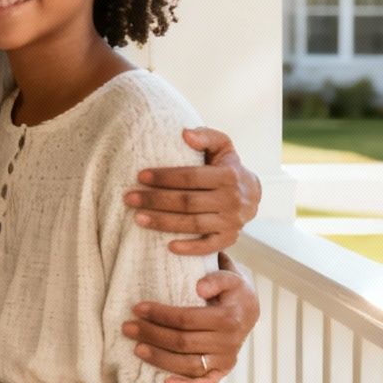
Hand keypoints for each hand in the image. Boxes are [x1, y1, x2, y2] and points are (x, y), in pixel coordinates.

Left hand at [122, 267, 259, 382]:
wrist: (248, 310)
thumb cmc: (231, 291)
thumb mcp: (230, 277)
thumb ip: (217, 278)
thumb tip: (199, 288)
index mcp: (228, 318)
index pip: (186, 319)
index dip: (160, 315)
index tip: (137, 308)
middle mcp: (228, 342)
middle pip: (182, 342)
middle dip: (152, 335)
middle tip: (127, 327)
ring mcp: (225, 360)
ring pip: (188, 365)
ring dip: (160, 358)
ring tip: (136, 349)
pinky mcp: (222, 371)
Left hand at [124, 127, 261, 255]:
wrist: (253, 194)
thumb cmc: (226, 166)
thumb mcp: (222, 146)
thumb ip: (206, 136)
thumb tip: (184, 133)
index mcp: (229, 176)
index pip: (191, 176)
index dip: (165, 176)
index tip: (140, 176)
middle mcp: (232, 200)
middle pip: (187, 202)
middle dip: (155, 200)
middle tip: (129, 198)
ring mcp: (231, 222)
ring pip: (193, 224)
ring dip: (163, 222)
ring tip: (137, 218)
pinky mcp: (230, 239)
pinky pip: (209, 247)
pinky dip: (190, 248)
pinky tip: (167, 247)